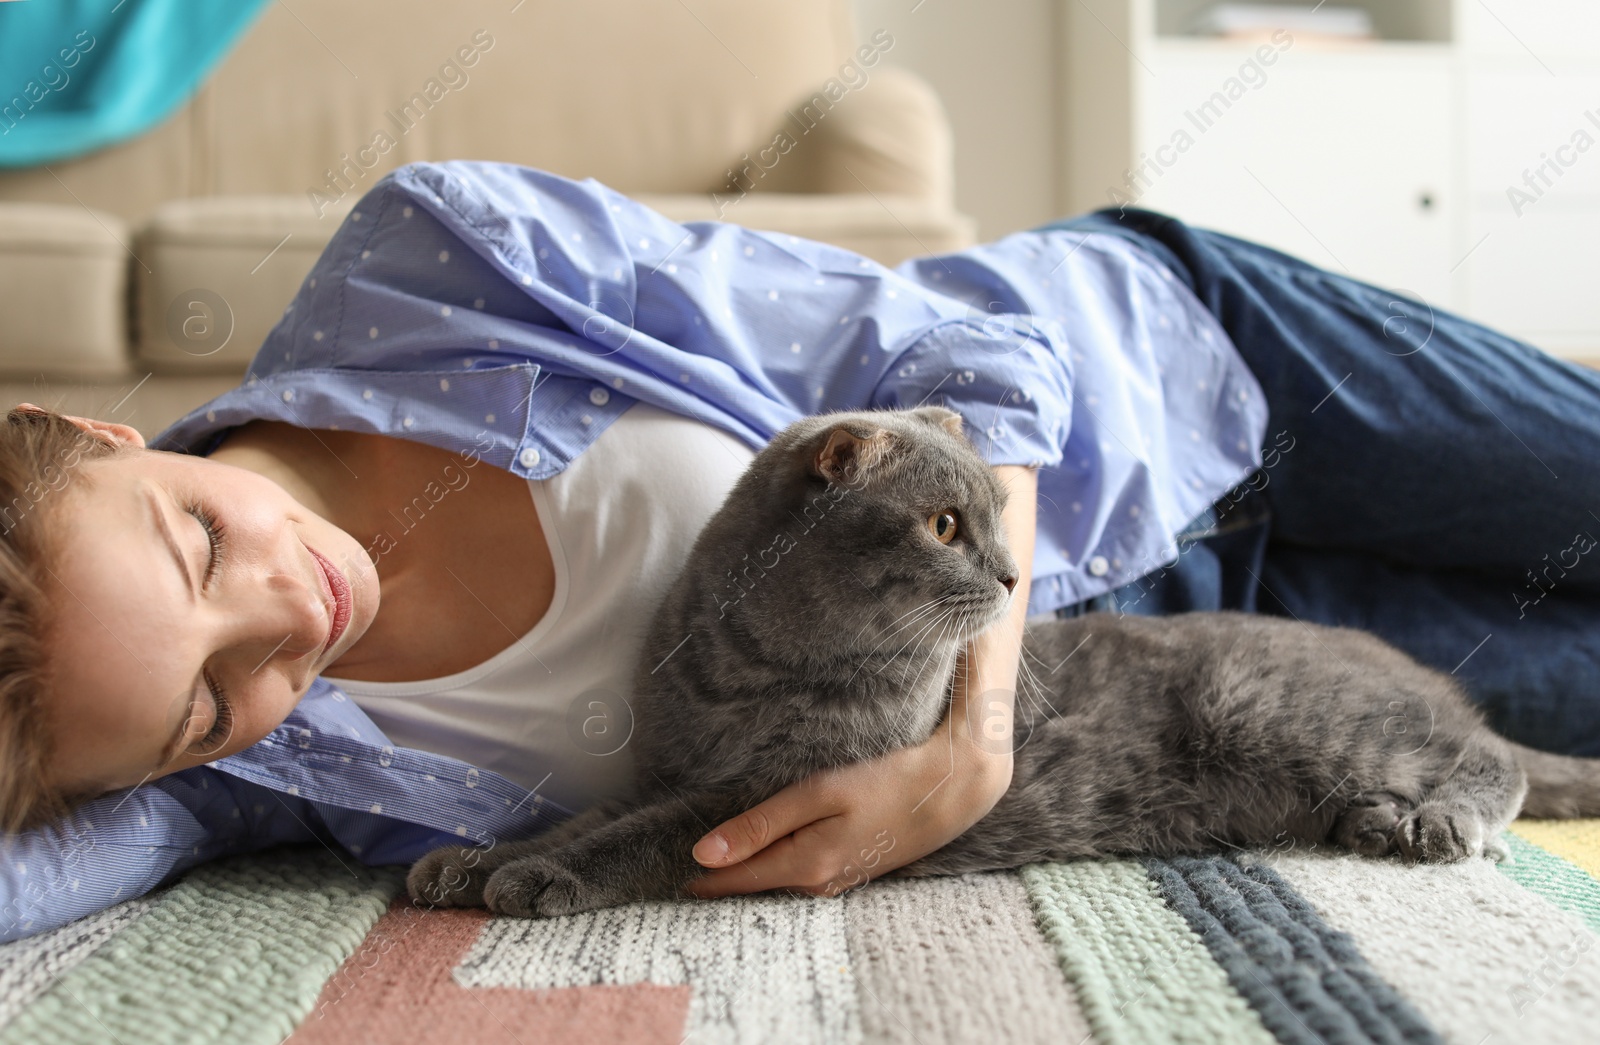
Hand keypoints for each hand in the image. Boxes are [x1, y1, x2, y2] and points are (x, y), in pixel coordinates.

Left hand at [684, 725, 1012, 898]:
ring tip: (716, 857)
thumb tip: (703, 853)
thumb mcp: (818, 793)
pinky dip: (776, 865)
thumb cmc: (884, 782)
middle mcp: (817, 883)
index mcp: (803, 865)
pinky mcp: (851, 870)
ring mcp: (837, 880)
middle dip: (719, 877)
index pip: (733, 880)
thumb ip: (759, 824)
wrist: (950, 791)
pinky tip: (768, 850)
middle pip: (753, 885)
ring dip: (749, 871)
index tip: (666, 873)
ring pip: (776, 881)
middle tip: (680, 866)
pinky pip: (799, 875)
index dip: (698, 879)